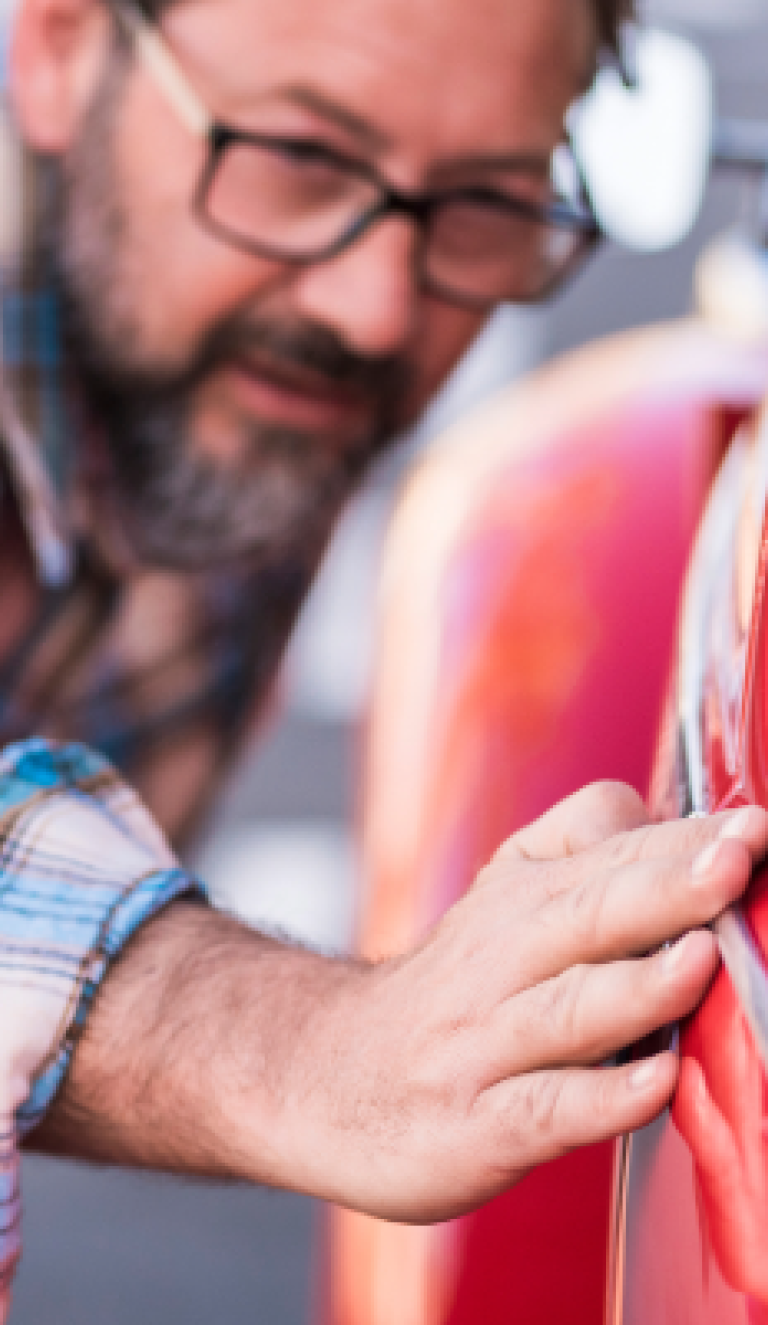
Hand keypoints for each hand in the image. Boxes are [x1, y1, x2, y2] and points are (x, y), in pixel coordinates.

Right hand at [272, 784, 767, 1221]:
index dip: (683, 838)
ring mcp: (487, 1043)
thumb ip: (584, 850)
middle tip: (737, 858)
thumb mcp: (504, 898)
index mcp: (522, 896)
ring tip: (701, 959)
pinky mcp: (475, 1123)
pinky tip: (654, 1084)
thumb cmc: (454, 989)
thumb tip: (670, 814)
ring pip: (568, 1007)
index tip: (753, 823)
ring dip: (639, 983)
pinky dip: (599, 1096)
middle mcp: (504, 958)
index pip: (609, 853)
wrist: (328, 1073)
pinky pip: (542, 1109)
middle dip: (668, 886)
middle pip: (591, 914)